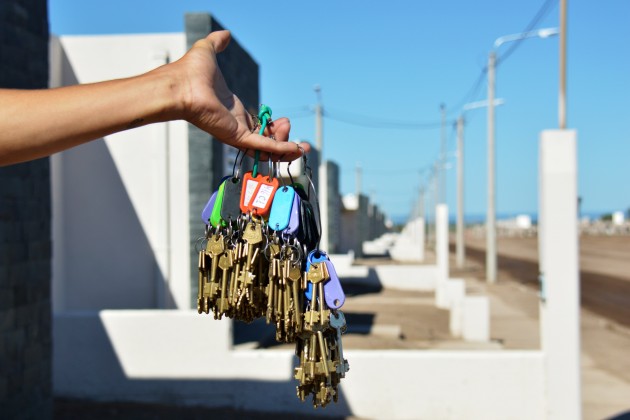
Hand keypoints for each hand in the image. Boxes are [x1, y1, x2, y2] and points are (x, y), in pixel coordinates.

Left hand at [170, 30, 310, 160]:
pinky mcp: (236, 137)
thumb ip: (218, 43)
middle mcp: (236, 124)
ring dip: (284, 147)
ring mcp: (236, 133)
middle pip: (265, 139)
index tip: (285, 121)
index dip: (272, 127)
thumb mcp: (208, 52)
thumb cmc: (188, 72)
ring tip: (300, 146)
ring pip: (266, 148)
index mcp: (232, 110)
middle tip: (289, 127)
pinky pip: (262, 146)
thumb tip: (224, 34)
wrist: (178, 85)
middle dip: (282, 137)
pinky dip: (280, 150)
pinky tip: (296, 150)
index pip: (258, 126)